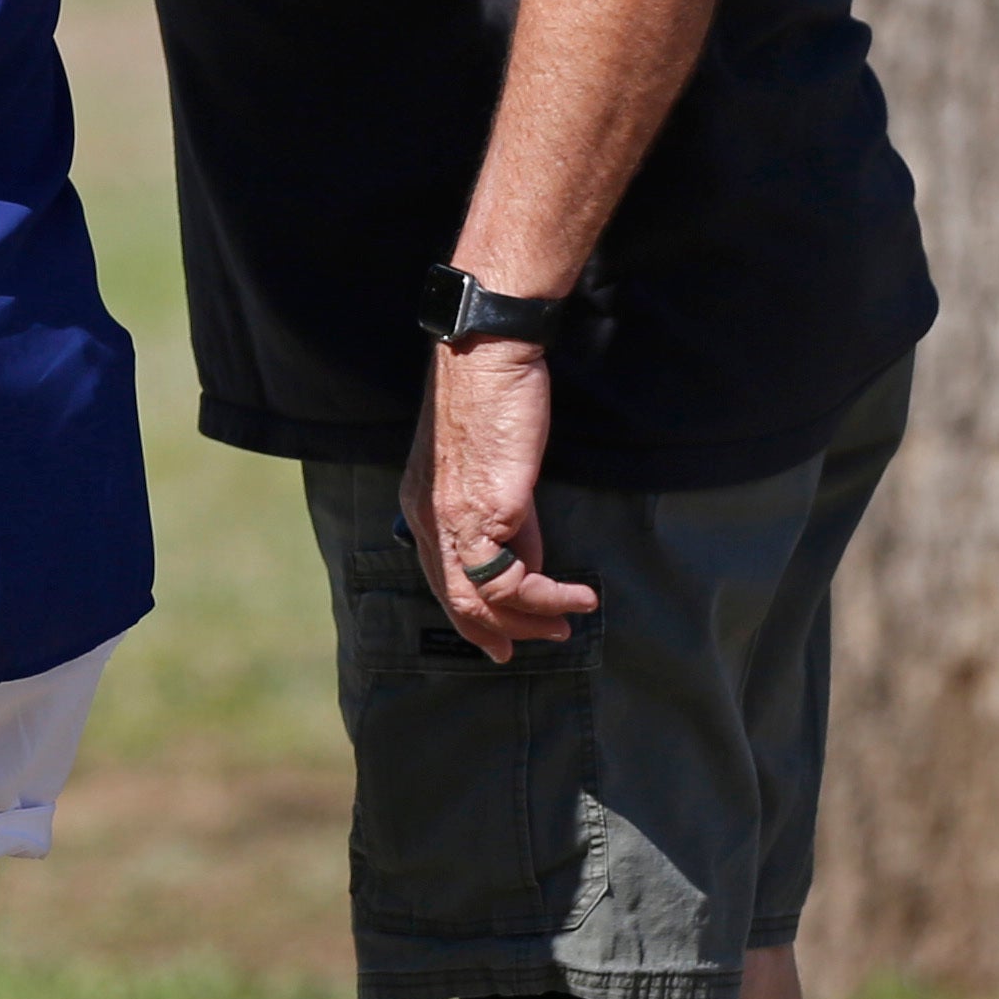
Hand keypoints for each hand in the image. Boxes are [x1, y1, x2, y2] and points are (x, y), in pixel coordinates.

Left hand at [406, 337, 599, 661]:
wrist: (486, 356)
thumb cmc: (492, 400)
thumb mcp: (494, 469)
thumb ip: (509, 518)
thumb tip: (531, 558)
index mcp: (423, 508)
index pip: (441, 581)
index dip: (471, 618)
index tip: (503, 642)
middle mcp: (430, 520)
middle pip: (455, 600)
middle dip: (499, 632)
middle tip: (541, 642)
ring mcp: (455, 519)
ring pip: (481, 599)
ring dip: (531, 618)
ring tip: (568, 619)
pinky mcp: (488, 510)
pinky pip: (510, 578)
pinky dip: (546, 596)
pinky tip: (575, 594)